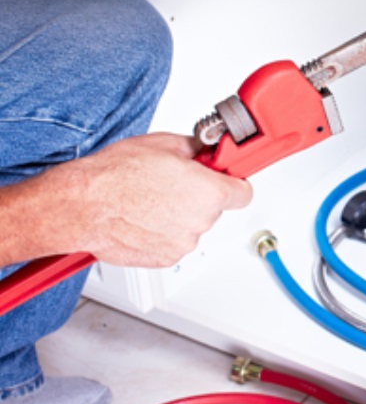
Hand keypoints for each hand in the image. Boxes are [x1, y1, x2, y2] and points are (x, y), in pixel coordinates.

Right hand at [3, 133, 251, 267]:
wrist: (81, 206)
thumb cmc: (115, 176)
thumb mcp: (165, 144)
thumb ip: (196, 149)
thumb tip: (206, 150)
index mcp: (209, 192)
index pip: (244, 193)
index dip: (234, 183)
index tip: (227, 178)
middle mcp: (201, 221)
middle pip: (214, 208)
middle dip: (198, 196)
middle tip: (172, 184)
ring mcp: (183, 243)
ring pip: (191, 226)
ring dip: (178, 215)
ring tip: (149, 200)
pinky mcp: (164, 258)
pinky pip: (172, 241)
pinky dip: (161, 232)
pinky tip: (142, 217)